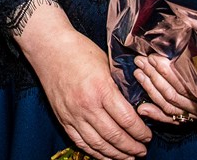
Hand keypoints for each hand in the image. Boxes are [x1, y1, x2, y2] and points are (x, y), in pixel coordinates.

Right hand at [16, 4, 150, 159]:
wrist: (48, 47)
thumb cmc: (79, 50)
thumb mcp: (107, 64)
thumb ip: (119, 87)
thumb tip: (137, 107)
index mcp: (101, 89)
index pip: (127, 120)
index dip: (141, 133)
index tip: (148, 136)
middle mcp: (87, 105)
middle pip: (115, 136)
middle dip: (132, 148)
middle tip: (142, 151)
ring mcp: (73, 114)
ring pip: (99, 144)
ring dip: (116, 155)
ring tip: (128, 157)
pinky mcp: (62, 118)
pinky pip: (80, 142)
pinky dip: (95, 152)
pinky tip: (106, 155)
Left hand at [133, 54, 196, 124]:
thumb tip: (186, 23)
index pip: (184, 81)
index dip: (166, 70)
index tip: (152, 56)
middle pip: (173, 92)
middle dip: (153, 75)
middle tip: (140, 60)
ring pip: (170, 103)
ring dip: (151, 88)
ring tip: (138, 73)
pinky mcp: (194, 120)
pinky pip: (172, 119)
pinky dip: (157, 114)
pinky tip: (142, 108)